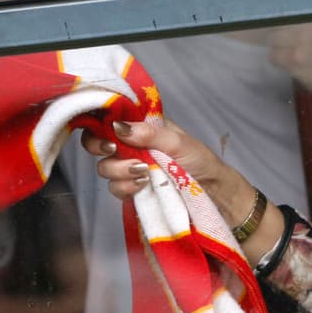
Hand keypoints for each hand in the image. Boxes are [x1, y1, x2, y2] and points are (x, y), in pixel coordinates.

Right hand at [82, 117, 239, 202]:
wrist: (214, 193)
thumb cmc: (201, 161)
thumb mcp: (178, 142)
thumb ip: (149, 133)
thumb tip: (119, 127)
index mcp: (141, 127)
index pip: (109, 119)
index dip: (99, 123)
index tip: (106, 130)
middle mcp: (131, 146)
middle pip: (97, 143)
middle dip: (101, 147)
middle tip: (115, 150)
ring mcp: (130, 169)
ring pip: (105, 168)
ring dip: (120, 170)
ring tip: (144, 172)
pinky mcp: (133, 190)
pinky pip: (116, 189)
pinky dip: (126, 187)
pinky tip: (143, 185)